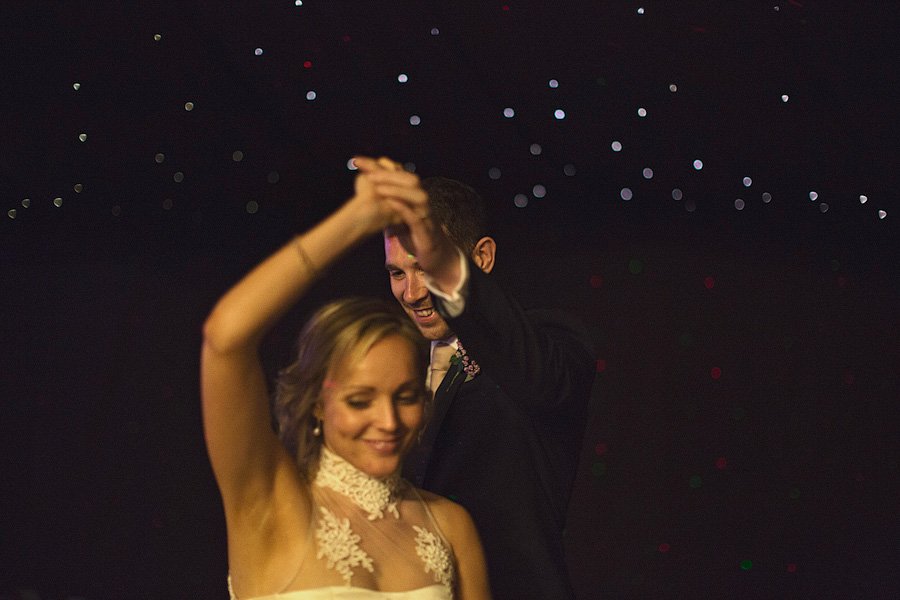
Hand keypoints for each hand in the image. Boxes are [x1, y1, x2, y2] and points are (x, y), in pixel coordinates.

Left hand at [354, 156, 451, 272]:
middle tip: (369, 173)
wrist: (435, 258)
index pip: (400, 175)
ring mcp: (427, 217)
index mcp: (415, 197)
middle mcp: (423, 203)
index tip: (358, 161)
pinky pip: (417, 218)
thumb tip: (369, 189)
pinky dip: (404, 208)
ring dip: (398, 189)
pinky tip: (391, 203)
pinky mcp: (427, 234)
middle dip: (389, 174)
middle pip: (412, 180)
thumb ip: (387, 202)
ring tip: (378, 187)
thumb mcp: (398, 216)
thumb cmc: (415, 235)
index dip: (379, 167)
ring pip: (419, 196)